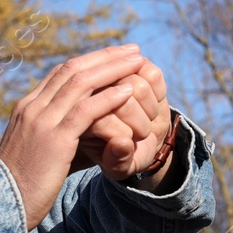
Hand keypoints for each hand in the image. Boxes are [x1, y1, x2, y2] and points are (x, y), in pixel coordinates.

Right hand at [0, 45, 148, 229]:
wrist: (0, 205)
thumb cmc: (20, 186)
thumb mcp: (35, 153)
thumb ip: (56, 137)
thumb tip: (86, 134)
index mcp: (27, 108)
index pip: (61, 73)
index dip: (90, 61)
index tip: (113, 55)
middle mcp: (32, 108)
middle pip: (72, 70)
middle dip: (105, 57)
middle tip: (132, 49)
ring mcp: (41, 121)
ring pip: (81, 83)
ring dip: (113, 69)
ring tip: (138, 62)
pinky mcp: (54, 140)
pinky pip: (86, 111)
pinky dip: (109, 97)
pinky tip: (129, 90)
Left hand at [72, 57, 172, 180]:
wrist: (138, 138)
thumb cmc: (123, 156)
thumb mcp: (118, 168)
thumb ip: (118, 160)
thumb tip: (122, 143)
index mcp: (74, 121)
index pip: (104, 121)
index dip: (128, 135)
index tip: (135, 143)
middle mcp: (84, 95)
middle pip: (122, 101)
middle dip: (141, 122)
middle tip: (144, 133)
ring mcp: (104, 76)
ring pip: (137, 85)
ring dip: (149, 106)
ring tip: (148, 116)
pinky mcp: (124, 64)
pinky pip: (151, 74)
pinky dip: (158, 89)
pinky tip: (153, 98)